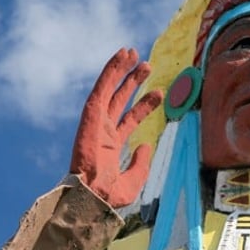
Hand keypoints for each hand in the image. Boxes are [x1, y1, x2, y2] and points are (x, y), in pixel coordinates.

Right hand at [70, 48, 162, 207]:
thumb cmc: (109, 196)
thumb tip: (146, 145)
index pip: (130, 119)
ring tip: (133, 52)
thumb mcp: (134, 180)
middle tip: (147, 65)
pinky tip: (120, 55)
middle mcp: (103, 130)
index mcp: (111, 145)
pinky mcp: (91, 116)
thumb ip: (141, 163)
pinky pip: (102, 88)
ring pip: (110, 89)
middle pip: (120, 99)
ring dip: (121, 70)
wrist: (92, 197)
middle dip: (132, 81)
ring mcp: (96, 122)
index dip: (144, 105)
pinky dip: (111, 70)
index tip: (159, 93)